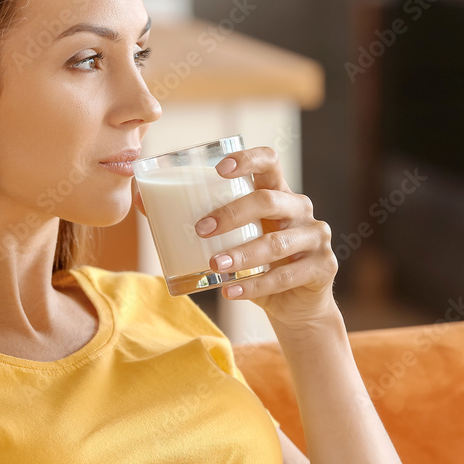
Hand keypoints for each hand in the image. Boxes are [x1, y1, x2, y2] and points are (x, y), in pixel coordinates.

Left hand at [134, 146, 339, 330]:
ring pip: (277, 242)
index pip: (270, 161)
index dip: (247, 159)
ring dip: (242, 253)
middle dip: (232, 213)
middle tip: (201, 228)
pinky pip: (286, 275)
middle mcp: (300, 209)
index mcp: (278, 192)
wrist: (295, 304)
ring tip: (213, 265)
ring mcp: (315, 237)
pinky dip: (255, 284)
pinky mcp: (322, 267)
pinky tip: (230, 290)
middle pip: (269, 199)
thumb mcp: (231, 239)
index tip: (220, 169)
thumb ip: (196, 219)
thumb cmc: (256, 262)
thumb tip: (141, 201)